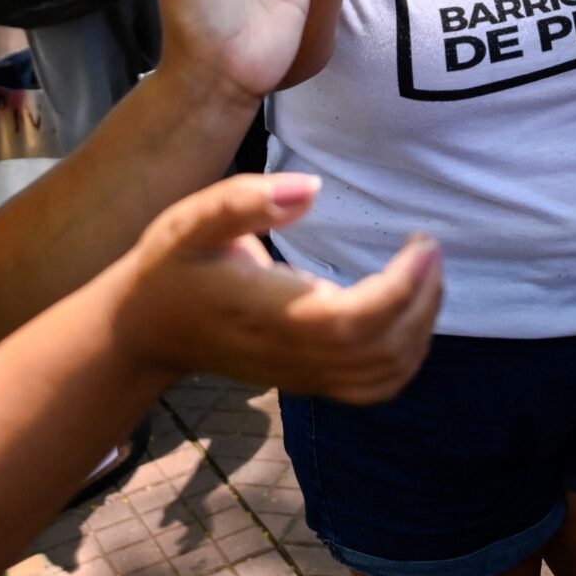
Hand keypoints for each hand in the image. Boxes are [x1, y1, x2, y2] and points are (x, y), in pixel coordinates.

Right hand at [114, 174, 441, 403]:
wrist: (146, 329)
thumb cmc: (172, 266)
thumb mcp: (193, 220)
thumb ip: (246, 201)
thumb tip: (311, 189)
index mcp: (269, 314)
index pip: (355, 320)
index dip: (401, 288)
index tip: (422, 242)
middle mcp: (292, 355)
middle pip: (382, 350)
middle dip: (423, 299)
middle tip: (428, 247)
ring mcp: (302, 375)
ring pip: (385, 374)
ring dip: (421, 325)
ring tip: (425, 272)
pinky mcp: (309, 381)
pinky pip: (374, 387)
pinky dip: (407, 355)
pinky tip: (410, 312)